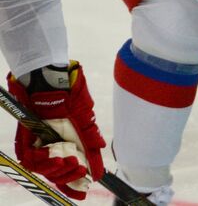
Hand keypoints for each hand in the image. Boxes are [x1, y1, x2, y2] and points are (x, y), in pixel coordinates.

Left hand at [7, 63, 105, 199]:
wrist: (47, 77)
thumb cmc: (68, 90)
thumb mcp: (84, 112)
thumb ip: (90, 132)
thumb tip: (101, 148)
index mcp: (73, 139)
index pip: (78, 164)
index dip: (80, 179)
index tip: (86, 189)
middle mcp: (57, 143)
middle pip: (61, 172)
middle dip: (70, 177)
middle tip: (80, 171)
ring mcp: (42, 142)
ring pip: (46, 169)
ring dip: (58, 170)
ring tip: (68, 162)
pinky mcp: (28, 138)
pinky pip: (31, 158)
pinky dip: (43, 161)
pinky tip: (54, 157)